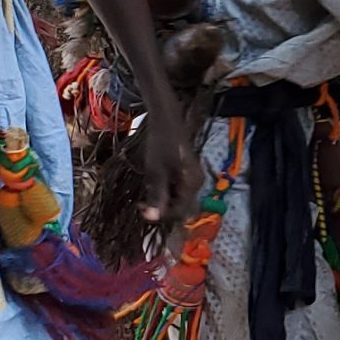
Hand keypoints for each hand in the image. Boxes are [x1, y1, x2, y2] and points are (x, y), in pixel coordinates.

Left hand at [136, 109, 200, 227]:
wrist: (166, 120)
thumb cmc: (161, 144)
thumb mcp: (156, 172)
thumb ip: (156, 196)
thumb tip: (153, 218)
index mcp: (192, 184)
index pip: (180, 211)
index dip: (161, 214)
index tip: (142, 209)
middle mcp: (197, 184)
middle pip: (180, 207)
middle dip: (161, 207)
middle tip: (142, 202)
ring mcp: (193, 179)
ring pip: (177, 199)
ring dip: (162, 199)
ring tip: (147, 189)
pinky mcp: (187, 174)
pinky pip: (177, 190)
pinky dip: (165, 191)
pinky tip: (154, 182)